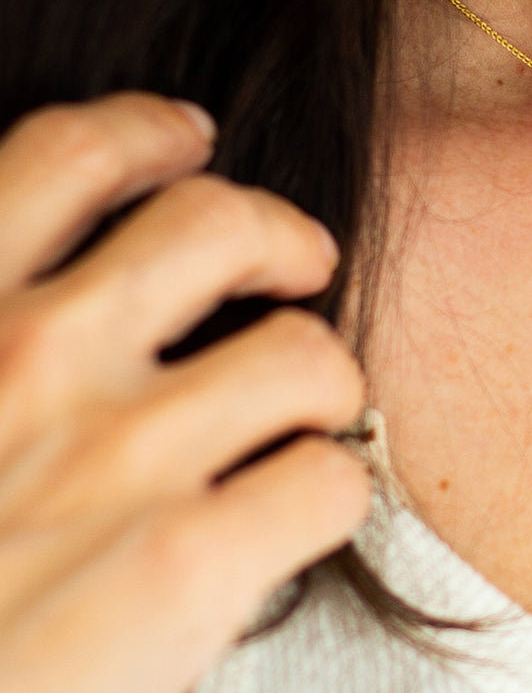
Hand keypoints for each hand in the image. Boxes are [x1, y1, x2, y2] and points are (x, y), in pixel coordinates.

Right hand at [0, 94, 370, 692]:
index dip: (146, 132)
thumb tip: (57, 285)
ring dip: (328, 380)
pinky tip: (302, 512)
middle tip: (302, 264)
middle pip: (218, 223)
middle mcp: (36, 359)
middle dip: (283, 235)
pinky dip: (335, 493)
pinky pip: (331, 481)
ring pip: (306, 353)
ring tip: (314, 411)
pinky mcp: (190, 560)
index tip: (188, 138)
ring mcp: (121, 456)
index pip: (65, 156)